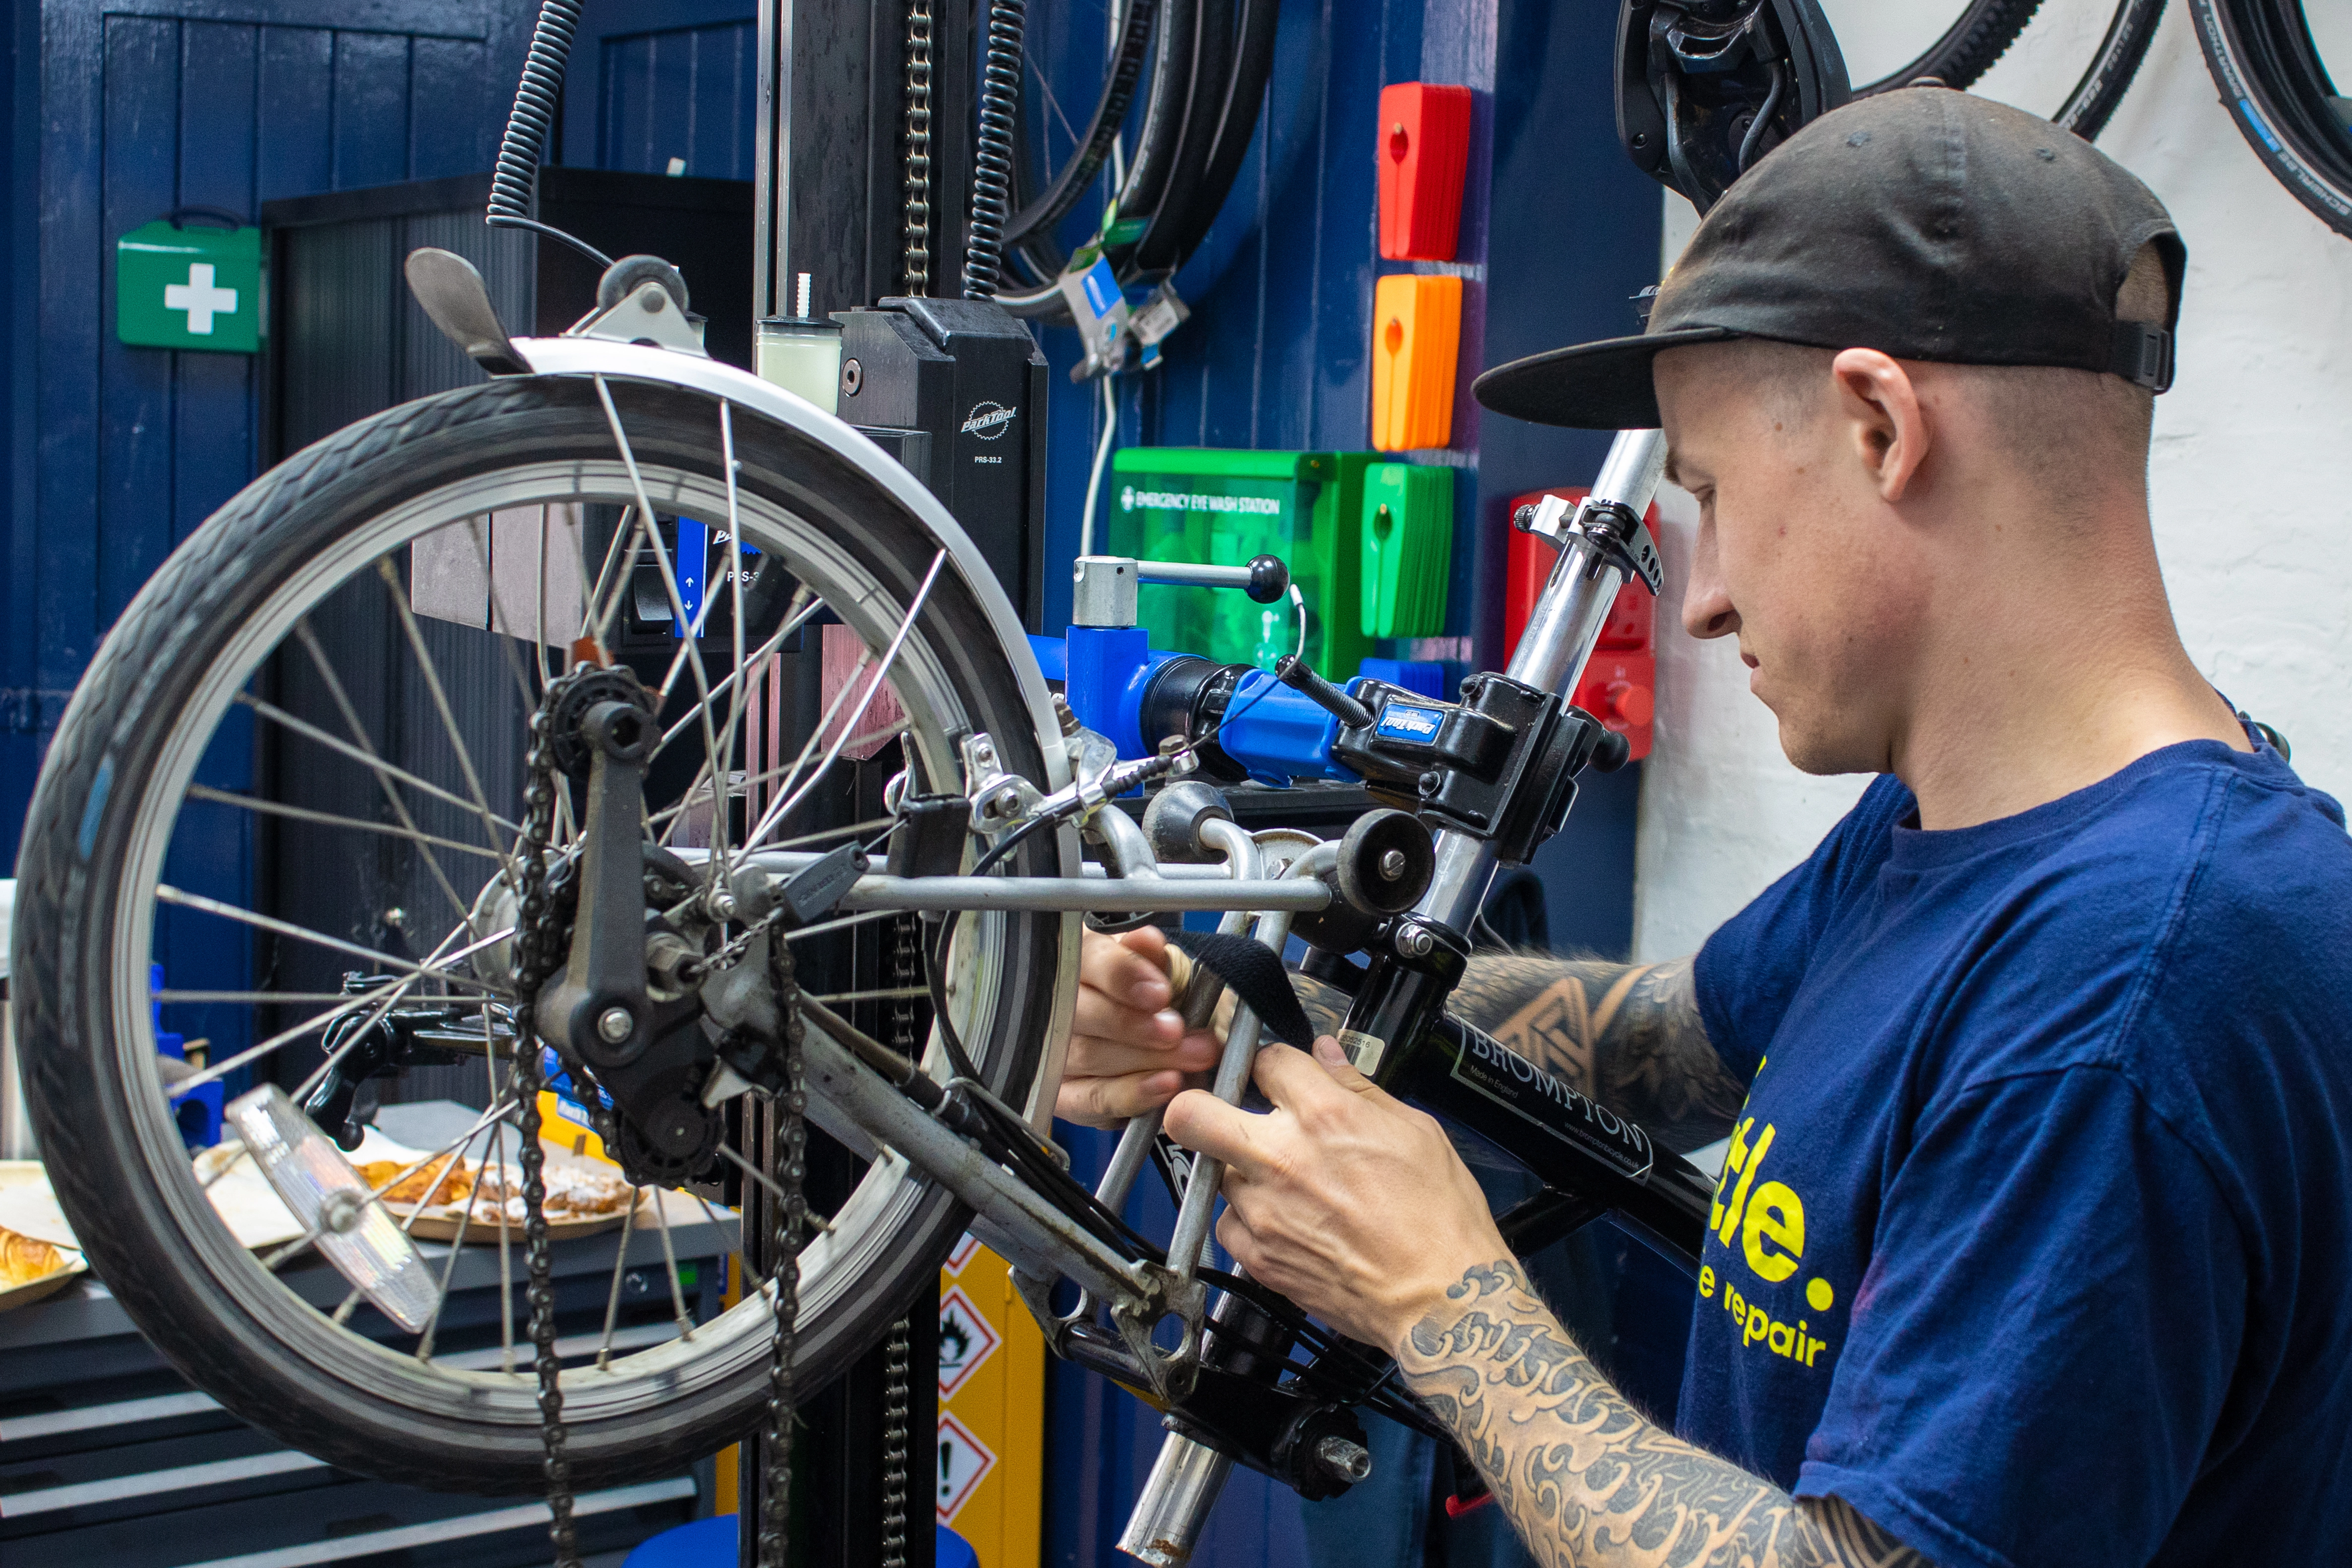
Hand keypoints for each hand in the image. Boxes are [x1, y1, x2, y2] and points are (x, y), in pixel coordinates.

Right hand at [1056, 927, 1222, 1126]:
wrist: (1172, 1043)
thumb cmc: (1163, 1000)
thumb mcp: (1168, 971)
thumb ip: (1157, 958)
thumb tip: (1146, 941)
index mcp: (1081, 959)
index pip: (1086, 959)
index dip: (1121, 975)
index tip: (1160, 992)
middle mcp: (1057, 1003)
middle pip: (1080, 1012)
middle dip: (1133, 1025)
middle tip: (1176, 1031)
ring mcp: (1054, 1051)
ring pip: (1089, 1055)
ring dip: (1146, 1060)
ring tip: (1193, 1057)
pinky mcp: (1065, 1095)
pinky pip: (1091, 1098)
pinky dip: (1131, 1094)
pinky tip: (1164, 1085)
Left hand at [1163, 1037, 1507, 1354]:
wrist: (1440, 1299)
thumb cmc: (1438, 1220)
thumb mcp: (1416, 1132)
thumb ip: (1360, 1088)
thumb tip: (1328, 1056)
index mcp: (1325, 1117)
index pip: (1267, 1061)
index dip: (1274, 1064)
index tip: (1280, 1078)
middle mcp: (1283, 1159)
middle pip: (1191, 1113)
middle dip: (1198, 1104)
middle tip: (1224, 1112)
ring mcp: (1264, 1211)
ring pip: (1218, 1172)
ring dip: (1243, 1170)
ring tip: (1288, 1184)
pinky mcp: (1259, 1257)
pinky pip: (1229, 1224)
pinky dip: (1248, 1220)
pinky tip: (1285, 1221)